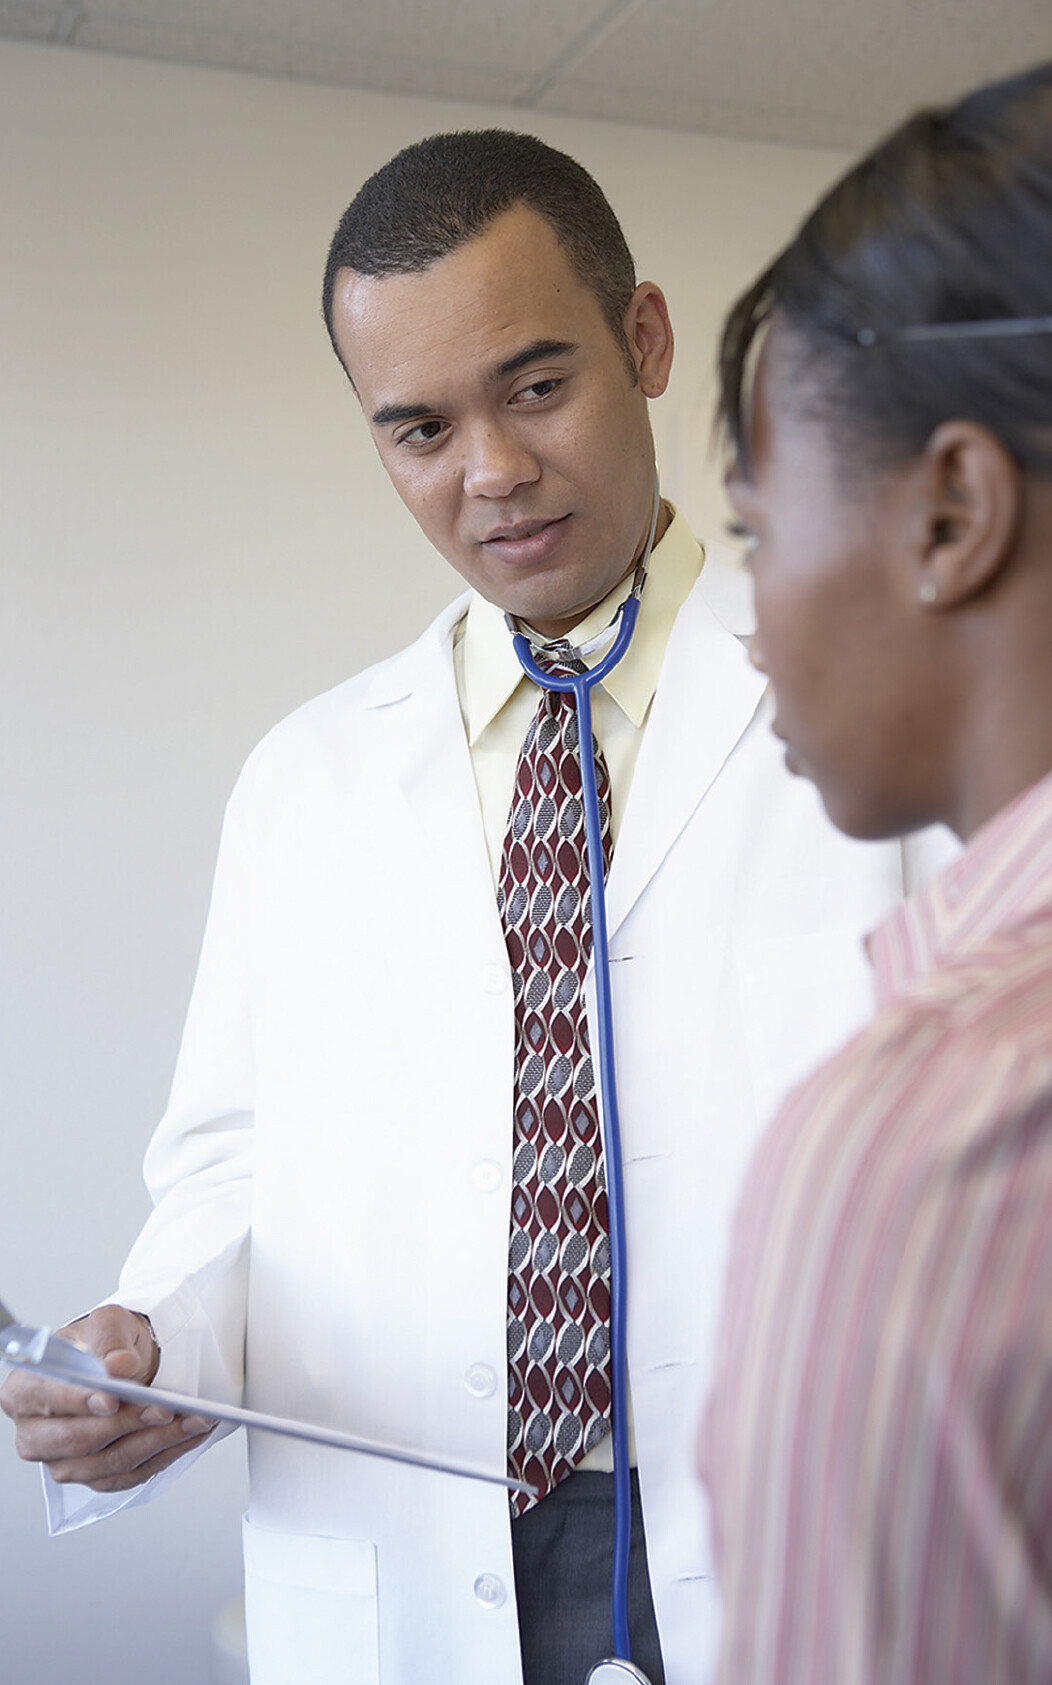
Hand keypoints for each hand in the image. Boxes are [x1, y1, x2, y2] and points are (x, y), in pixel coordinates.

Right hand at [0, 1304, 215, 1492]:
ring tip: (190, 1420)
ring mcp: (63, 1460)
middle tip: (163, 1408)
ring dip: (155, 1443)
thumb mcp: (108, 1324)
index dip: (77, 1402)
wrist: (123, 1362)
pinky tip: (186, 1435)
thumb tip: (117, 1366)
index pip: (44, 1399)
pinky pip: (127, 1476)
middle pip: (77, 1440)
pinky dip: (162, 1456)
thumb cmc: (105, 1344)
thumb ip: (110, 1340)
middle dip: (126, 1424)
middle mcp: (36, 1433)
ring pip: (108, 1463)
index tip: (111, 1400)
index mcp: (25, 1389)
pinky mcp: (93, 1475)